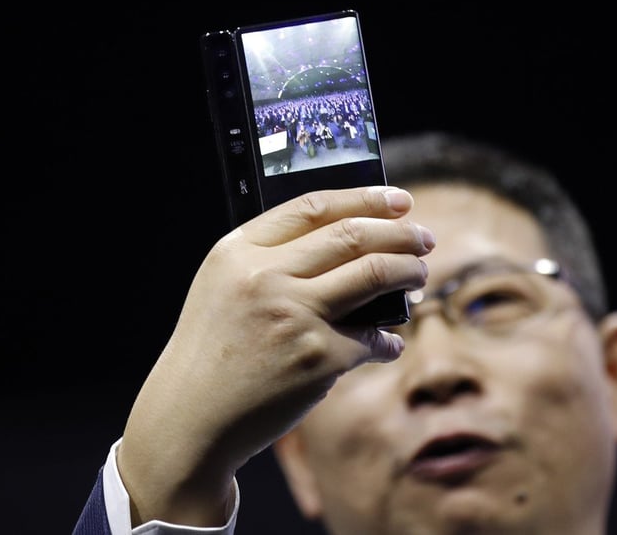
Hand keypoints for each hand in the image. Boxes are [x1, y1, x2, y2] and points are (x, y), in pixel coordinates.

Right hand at [118, 186, 433, 526]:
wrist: (191, 417)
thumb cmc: (214, 350)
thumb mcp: (225, 287)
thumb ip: (271, 257)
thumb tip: (353, 239)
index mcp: (239, 252)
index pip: (314, 207)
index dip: (365, 199)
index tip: (398, 200)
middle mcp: (265, 277)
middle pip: (353, 236)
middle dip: (401, 233)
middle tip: (424, 237)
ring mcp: (293, 316)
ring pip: (375, 274)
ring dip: (409, 272)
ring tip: (419, 275)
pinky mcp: (317, 358)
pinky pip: (372, 338)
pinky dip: (387, 341)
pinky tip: (388, 343)